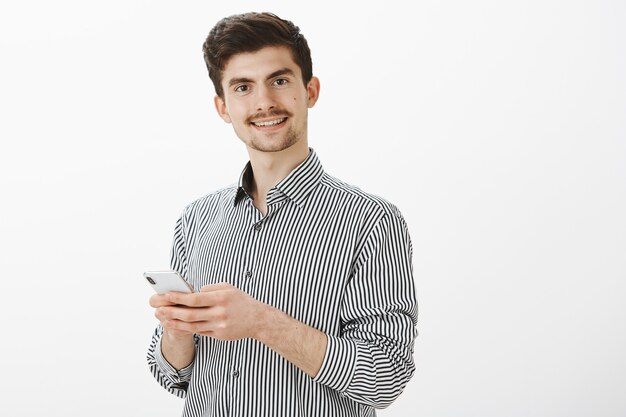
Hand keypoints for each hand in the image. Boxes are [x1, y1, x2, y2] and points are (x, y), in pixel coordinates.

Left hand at [154, 283, 268, 340]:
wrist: (257, 319)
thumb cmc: (240, 301)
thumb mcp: (228, 288)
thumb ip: (210, 289)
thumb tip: (192, 293)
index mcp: (221, 298)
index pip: (195, 298)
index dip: (179, 298)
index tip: (166, 295)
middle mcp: (219, 313)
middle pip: (190, 314)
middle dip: (172, 312)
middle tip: (159, 310)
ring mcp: (219, 326)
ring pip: (192, 325)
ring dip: (176, 323)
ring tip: (163, 319)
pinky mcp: (220, 335)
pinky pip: (200, 332)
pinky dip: (187, 329)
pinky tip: (178, 325)